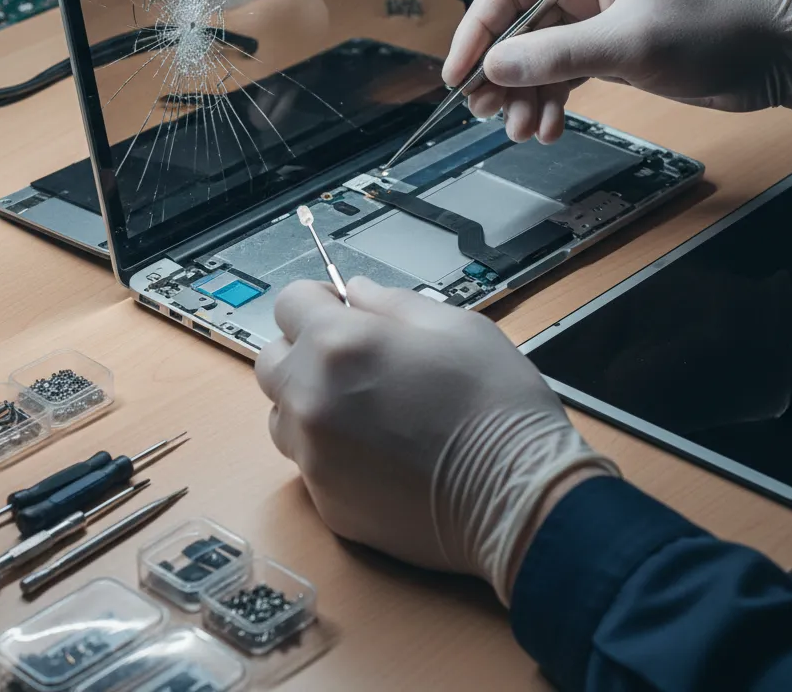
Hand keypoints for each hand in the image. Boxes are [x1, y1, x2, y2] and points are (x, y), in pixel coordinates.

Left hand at [255, 276, 615, 603]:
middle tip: (352, 359)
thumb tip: (356, 292)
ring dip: (311, 403)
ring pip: (283, 415)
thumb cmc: (497, 408)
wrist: (519, 497)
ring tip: (366, 409)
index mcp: (340, 344)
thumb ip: (393, 302)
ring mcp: (313, 455)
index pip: (289, 303)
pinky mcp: (325, 500)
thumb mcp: (456, 325)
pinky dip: (330, 450)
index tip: (337, 309)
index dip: (316, 300)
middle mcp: (312, 398)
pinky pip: (308, 462)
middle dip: (304, 351)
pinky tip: (378, 451)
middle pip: (272, 360)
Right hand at [443, 0, 791, 142]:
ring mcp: (595, 19)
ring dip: (525, 97)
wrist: (775, 57)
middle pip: (517, 29)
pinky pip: (561, 76)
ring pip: (536, 59)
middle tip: (486, 111)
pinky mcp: (608, 50)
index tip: (458, 74)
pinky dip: (551, 102)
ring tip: (524, 131)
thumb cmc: (715, 29)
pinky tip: (549, 127)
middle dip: (501, 74)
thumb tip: (493, 68)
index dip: (477, 31)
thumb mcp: (631, 42)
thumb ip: (558, 55)